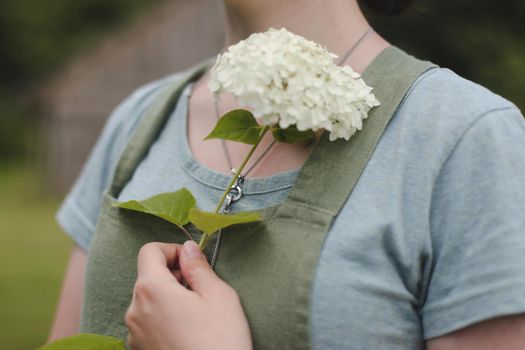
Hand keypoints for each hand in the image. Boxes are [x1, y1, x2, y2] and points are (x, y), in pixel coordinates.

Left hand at [125, 241, 252, 349]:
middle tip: (201, 288)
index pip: (149, 251)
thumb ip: (198, 266)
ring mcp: (135, 333)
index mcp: (151, 289)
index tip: (191, 263)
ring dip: (170, 296)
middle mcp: (135, 309)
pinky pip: (149, 321)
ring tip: (197, 312)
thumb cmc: (220, 339)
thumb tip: (188, 249)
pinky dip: (165, 317)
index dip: (171, 249)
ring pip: (149, 299)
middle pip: (148, 276)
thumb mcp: (218, 294)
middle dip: (173, 275)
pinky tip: (188, 329)